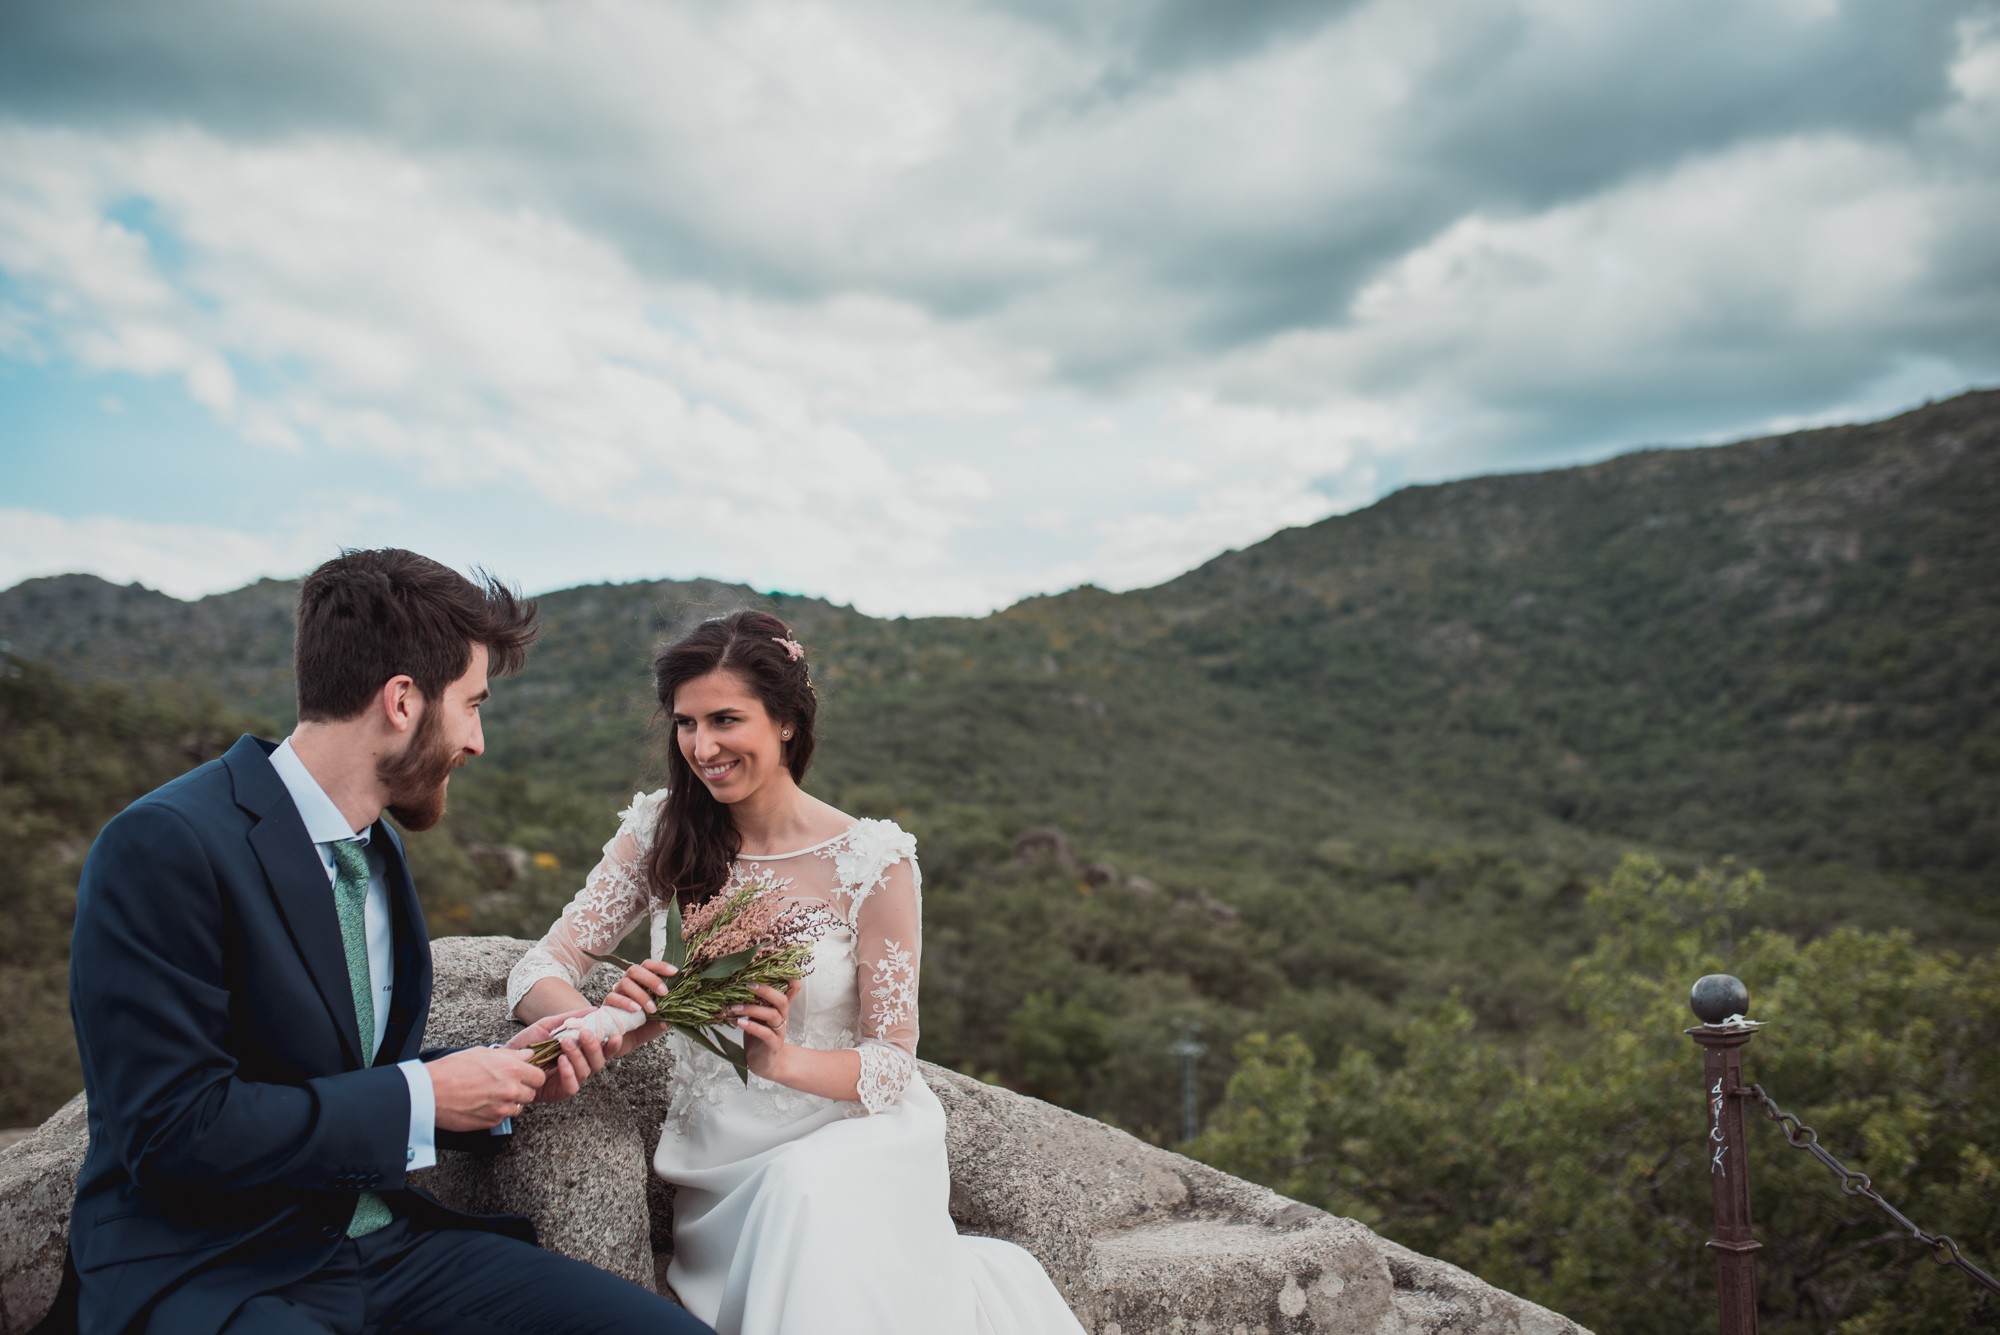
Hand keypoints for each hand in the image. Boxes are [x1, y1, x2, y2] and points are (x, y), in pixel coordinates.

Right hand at [428, 1046, 547, 1131]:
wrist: (430, 1092)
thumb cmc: (452, 1069)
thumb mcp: (482, 1053)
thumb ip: (510, 1055)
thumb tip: (526, 1055)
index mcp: (512, 1069)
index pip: (539, 1076)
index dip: (532, 1075)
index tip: (525, 1075)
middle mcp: (511, 1090)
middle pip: (532, 1093)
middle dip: (522, 1089)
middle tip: (507, 1084)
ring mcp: (502, 1109)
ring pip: (518, 1107)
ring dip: (510, 1102)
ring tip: (492, 1094)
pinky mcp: (492, 1123)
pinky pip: (503, 1118)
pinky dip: (497, 1112)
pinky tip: (482, 1103)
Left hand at [505, 1008, 608, 1103]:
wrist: (506, 1060)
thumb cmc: (528, 1044)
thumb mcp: (549, 1026)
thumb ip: (571, 1018)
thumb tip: (594, 1009)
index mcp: (581, 1052)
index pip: (603, 1049)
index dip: (612, 1044)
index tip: (614, 1034)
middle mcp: (580, 1067)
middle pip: (599, 1061)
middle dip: (594, 1046)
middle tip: (584, 1033)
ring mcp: (571, 1080)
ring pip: (587, 1072)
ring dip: (578, 1055)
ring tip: (565, 1042)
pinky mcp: (560, 1092)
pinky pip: (573, 1086)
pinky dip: (569, 1073)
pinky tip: (561, 1061)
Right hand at [603, 958, 678, 1052]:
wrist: (626, 1044)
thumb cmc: (644, 1028)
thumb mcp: (660, 1021)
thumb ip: (668, 1015)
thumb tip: (675, 1012)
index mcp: (641, 983)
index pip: (648, 966)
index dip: (660, 966)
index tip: (674, 972)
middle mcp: (628, 984)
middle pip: (634, 970)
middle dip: (651, 979)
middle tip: (664, 992)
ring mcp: (616, 993)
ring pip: (625, 983)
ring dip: (641, 994)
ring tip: (652, 1009)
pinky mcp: (607, 1005)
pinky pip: (613, 998)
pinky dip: (626, 1002)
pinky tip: (636, 1010)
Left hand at [733, 980, 799, 1081]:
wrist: (767, 1064)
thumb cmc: (760, 1036)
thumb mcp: (758, 1015)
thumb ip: (755, 1000)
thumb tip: (738, 980)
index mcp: (780, 1008)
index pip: (792, 989)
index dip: (790, 976)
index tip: (778, 963)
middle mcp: (782, 1017)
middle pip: (782, 1000)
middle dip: (767, 990)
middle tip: (749, 985)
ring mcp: (779, 1032)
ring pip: (772, 1015)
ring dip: (752, 1009)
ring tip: (734, 1008)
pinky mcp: (773, 1045)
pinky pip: (766, 1034)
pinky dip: (752, 1027)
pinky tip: (739, 1023)